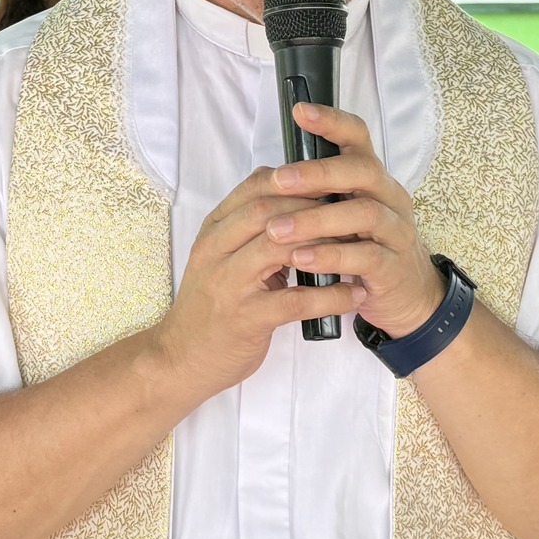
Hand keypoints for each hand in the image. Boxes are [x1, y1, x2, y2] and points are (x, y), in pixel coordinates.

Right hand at [148, 168, 356, 400]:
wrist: (180, 358)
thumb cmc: (209, 306)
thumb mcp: (219, 259)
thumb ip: (249, 232)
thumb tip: (299, 203)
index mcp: (213, 232)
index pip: (253, 188)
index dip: (296, 180)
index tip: (330, 184)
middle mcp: (217, 251)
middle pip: (267, 211)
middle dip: (313, 208)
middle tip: (350, 212)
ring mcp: (230, 285)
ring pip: (281, 247)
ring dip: (326, 245)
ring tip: (358, 248)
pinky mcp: (247, 319)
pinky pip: (297, 301)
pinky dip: (332, 296)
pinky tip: (355, 295)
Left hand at [266, 104, 444, 339]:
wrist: (407, 297)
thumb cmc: (364, 248)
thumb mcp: (343, 215)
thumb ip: (319, 194)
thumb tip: (271, 174)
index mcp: (371, 178)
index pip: (357, 137)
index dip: (332, 121)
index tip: (300, 111)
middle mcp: (389, 196)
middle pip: (361, 171)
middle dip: (318, 173)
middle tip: (279, 180)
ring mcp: (396, 231)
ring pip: (363, 214)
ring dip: (315, 220)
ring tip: (276, 230)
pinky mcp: (394, 266)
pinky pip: (365, 256)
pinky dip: (330, 256)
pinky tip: (300, 259)